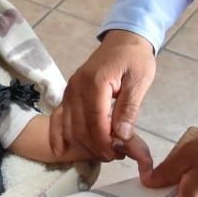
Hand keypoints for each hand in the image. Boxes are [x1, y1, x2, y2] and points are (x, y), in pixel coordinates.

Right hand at [62, 30, 155, 160]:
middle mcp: (76, 87)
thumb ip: (129, 109)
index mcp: (95, 82)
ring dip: (83, 144)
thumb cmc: (134, 60)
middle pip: (80, 126)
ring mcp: (69, 90)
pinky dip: (57, 134)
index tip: (118, 154)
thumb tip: (122, 136)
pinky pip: (58, 117)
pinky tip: (60, 150)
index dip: (104, 141)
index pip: (95, 120)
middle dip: (96, 146)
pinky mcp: (68, 94)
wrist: (123, 40)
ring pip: (69, 125)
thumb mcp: (139, 81)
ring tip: (104, 152)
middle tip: (116, 155)